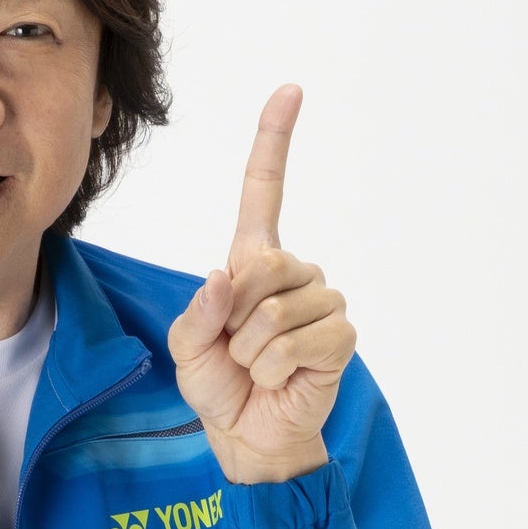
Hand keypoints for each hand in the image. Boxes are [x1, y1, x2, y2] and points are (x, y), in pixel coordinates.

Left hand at [166, 84, 355, 483]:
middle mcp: (294, 273)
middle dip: (234, 319)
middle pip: (260, 268)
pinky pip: (294, 342)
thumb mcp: (187, 348)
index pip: (265, 192)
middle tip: (237, 351)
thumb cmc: (220, 387)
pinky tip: (279, 379)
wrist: (250, 437)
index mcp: (254, 262)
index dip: (275, 141)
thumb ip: (198, 312)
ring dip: (250, 352)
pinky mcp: (340, 334)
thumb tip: (226, 277)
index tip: (290, 90)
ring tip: (257, 368)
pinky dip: (272, 369)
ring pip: (274, 312)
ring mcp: (322, 301)